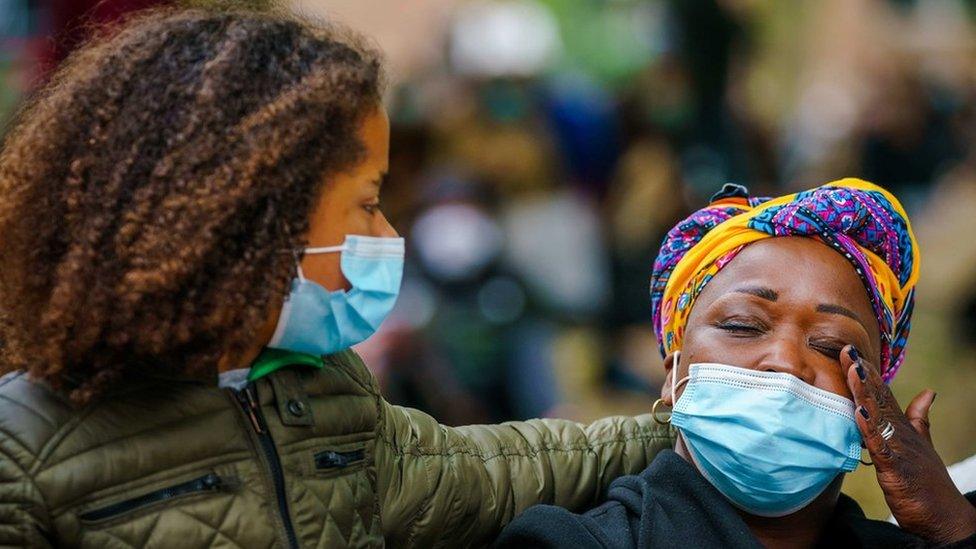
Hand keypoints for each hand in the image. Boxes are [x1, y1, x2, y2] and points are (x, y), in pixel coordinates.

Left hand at [842, 345, 975, 543]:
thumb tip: (928, 392)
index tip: (850, 352)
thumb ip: (921, 419)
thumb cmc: (927, 482)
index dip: (867, 373)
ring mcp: (900, 449)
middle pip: (880, 398)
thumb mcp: (922, 446)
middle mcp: (903, 433)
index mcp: (904, 428)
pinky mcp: (896, 468)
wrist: (945, 517)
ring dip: (864, 392)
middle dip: (862, 374)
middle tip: (846, 350)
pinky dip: (868, 429)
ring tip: (852, 369)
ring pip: (878, 415)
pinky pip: (880, 446)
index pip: (883, 394)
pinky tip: (859, 412)